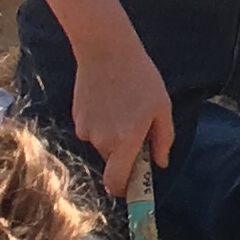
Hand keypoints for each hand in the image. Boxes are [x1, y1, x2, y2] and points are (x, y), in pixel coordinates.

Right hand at [67, 36, 176, 198]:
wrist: (106, 50)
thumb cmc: (140, 77)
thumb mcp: (162, 107)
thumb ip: (163, 139)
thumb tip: (160, 164)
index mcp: (126, 140)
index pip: (117, 181)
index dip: (124, 190)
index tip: (132, 188)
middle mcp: (102, 140)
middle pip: (112, 162)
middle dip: (124, 154)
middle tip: (137, 130)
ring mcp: (86, 130)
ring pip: (101, 146)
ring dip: (112, 137)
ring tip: (122, 108)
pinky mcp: (77, 119)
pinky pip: (92, 132)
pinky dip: (101, 125)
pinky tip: (108, 101)